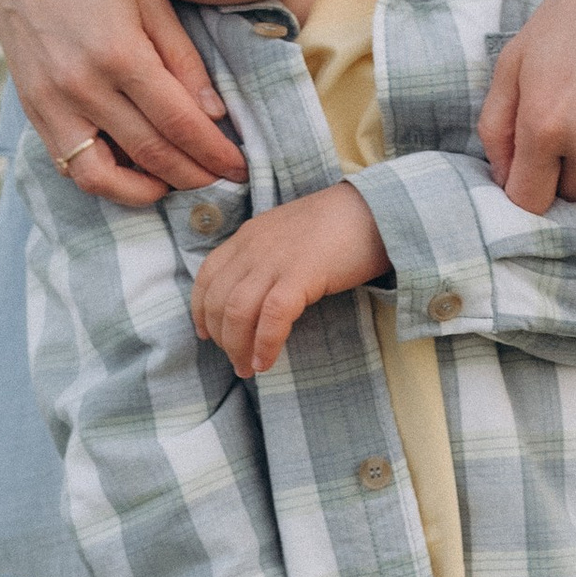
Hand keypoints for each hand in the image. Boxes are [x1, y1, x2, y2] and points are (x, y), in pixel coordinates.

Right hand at [0, 0, 245, 204]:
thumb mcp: (151, 0)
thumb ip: (184, 60)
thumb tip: (215, 115)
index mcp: (121, 54)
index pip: (180, 124)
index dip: (215, 153)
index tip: (241, 167)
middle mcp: (83, 87)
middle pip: (150, 154)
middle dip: (194, 175)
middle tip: (223, 179)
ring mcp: (52, 104)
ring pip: (103, 177)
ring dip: (147, 190)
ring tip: (176, 180)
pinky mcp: (33, 111)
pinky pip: (71, 165)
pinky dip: (106, 179)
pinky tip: (134, 170)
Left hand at [191, 186, 387, 379]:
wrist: (375, 208)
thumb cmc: (339, 225)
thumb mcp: (288, 234)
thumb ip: (267, 257)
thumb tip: (258, 296)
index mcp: (249, 235)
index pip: (207, 275)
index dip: (200, 309)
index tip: (206, 334)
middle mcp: (254, 247)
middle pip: (217, 299)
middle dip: (221, 338)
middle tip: (236, 362)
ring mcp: (275, 260)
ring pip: (237, 311)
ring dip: (237, 347)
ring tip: (248, 368)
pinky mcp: (301, 274)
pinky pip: (271, 316)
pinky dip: (264, 343)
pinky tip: (266, 361)